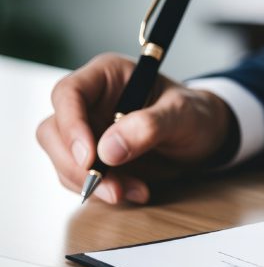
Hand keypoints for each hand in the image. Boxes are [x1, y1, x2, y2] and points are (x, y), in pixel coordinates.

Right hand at [36, 53, 232, 203]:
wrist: (205, 137)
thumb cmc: (196, 114)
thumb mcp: (183, 115)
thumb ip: (149, 126)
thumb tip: (107, 150)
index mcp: (107, 75)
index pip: (68, 93)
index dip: (71, 126)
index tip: (90, 158)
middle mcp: (90, 100)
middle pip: (54, 131)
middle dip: (78, 165)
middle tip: (112, 188)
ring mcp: (88, 129)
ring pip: (63, 158)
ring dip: (93, 183)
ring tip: (136, 191)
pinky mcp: (93, 156)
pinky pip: (80, 177)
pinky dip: (104, 190)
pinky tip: (136, 191)